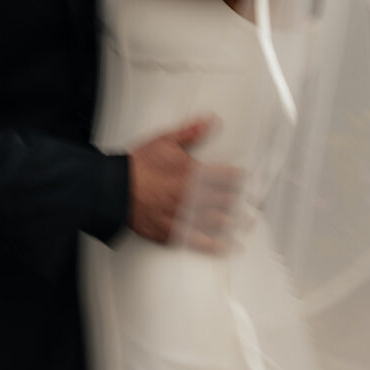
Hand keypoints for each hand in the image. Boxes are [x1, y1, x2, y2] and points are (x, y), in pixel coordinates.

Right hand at [128, 117, 241, 251]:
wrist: (114, 189)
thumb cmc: (137, 165)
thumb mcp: (164, 141)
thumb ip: (190, 132)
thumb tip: (210, 122)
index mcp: (192, 172)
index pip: (226, 176)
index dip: (240, 179)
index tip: (248, 180)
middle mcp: (192, 196)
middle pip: (226, 200)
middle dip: (242, 201)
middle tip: (254, 203)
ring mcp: (184, 216)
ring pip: (218, 222)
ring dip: (235, 222)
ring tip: (248, 223)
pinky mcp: (173, 233)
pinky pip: (200, 242)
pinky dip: (216, 246)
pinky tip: (227, 247)